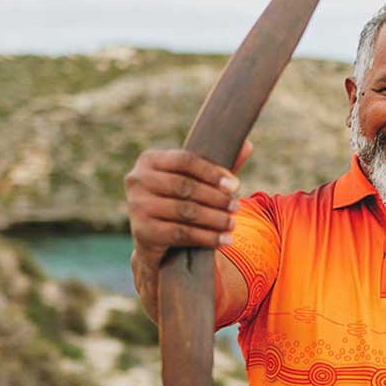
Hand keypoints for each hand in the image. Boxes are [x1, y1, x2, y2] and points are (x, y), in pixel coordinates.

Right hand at [124, 141, 252, 264]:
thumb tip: (248, 145)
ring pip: (185, 211)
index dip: (212, 172)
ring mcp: (137, 206)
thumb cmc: (178, 200)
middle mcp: (137, 179)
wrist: (154, 238)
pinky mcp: (142, 231)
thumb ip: (216, 166)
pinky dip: (206, 237)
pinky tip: (224, 240)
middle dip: (215, 197)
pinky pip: (181, 233)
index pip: (185, 160)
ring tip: (232, 223)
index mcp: (149, 159)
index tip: (235, 185)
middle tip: (236, 206)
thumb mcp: (194, 181)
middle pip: (185, 186)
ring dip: (214, 218)